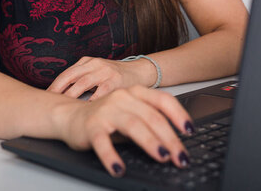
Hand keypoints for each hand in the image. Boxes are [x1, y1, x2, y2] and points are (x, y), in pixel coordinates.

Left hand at [47, 56, 154, 99]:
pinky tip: (84, 110)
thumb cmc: (114, 76)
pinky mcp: (115, 80)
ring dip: (70, 96)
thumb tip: (60, 96)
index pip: (66, 73)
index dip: (54, 86)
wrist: (139, 72)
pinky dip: (90, 101)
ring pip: (82, 83)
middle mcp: (95, 64)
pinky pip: (99, 92)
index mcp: (87, 61)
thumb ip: (82, 79)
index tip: (44, 98)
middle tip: (48, 105)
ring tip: (62, 108)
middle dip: (58, 91)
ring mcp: (105, 71)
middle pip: (70, 77)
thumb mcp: (97, 71)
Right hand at [54, 85, 194, 176]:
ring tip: (162, 157)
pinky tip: (119, 168)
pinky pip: (103, 142)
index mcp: (135, 93)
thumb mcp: (131, 114)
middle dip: (169, 137)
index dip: (179, 115)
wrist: (70, 115)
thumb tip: (176, 141)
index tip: (190, 131)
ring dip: (149, 142)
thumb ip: (150, 121)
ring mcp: (107, 110)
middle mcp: (122, 97)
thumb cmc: (106, 116)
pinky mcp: (91, 126)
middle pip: (151, 116)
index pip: (163, 100)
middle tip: (181, 156)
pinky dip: (112, 156)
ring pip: (133, 125)